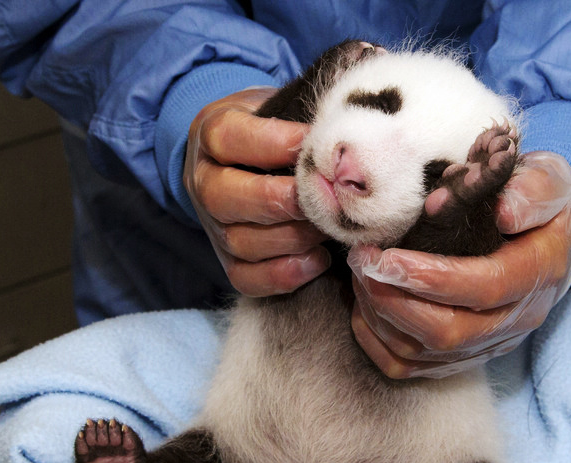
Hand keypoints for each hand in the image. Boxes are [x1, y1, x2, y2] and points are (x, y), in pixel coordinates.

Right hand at [183, 88, 329, 295]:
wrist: (242, 161)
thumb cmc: (275, 129)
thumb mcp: (280, 103)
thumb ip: (309, 104)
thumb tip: (366, 75)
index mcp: (213, 134)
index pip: (233, 139)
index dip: (278, 143)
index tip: (320, 145)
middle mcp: (204, 182)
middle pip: (229, 198)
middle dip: (283, 202)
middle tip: (325, 200)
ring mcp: (213, 226)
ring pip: (242, 242)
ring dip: (292, 240)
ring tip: (328, 231)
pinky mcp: (227, 261)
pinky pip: (246, 278)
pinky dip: (284, 275)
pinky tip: (316, 260)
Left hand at [348, 151, 570, 378]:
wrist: (549, 239)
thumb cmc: (538, 201)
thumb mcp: (552, 178)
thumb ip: (534, 190)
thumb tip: (504, 212)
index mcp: (538, 274)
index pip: (486, 288)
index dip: (432, 278)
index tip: (387, 257)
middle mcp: (515, 320)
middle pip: (447, 332)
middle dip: (393, 299)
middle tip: (361, 260)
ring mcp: (488, 344)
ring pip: (421, 352)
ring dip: (380, 315)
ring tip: (360, 273)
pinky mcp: (462, 355)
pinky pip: (409, 366)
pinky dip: (376, 340)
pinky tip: (364, 303)